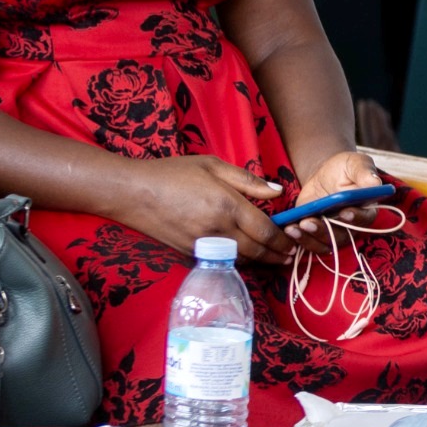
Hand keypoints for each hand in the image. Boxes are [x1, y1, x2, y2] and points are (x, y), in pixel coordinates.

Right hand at [127, 157, 291, 264]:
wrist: (132, 193)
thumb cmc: (173, 173)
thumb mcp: (213, 165)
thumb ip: (248, 180)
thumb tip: (278, 191)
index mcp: (227, 205)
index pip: (265, 230)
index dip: (282, 240)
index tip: (293, 242)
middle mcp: (218, 229)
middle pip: (256, 251)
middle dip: (276, 255)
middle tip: (289, 256)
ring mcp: (203, 245)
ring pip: (240, 259)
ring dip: (259, 261)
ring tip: (273, 258)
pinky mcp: (189, 253)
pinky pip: (222, 261)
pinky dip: (238, 261)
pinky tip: (245, 256)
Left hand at [280, 150, 386, 252]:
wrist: (324, 176)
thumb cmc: (344, 168)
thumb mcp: (354, 163)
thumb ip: (364, 171)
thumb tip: (374, 183)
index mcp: (366, 209)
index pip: (364, 218)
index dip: (355, 218)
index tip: (345, 212)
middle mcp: (352, 227)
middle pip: (341, 236)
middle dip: (324, 231)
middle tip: (307, 222)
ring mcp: (333, 233)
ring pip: (324, 243)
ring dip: (308, 238)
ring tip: (293, 228)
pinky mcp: (316, 235)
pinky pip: (309, 244)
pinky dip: (299, 239)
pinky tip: (288, 229)